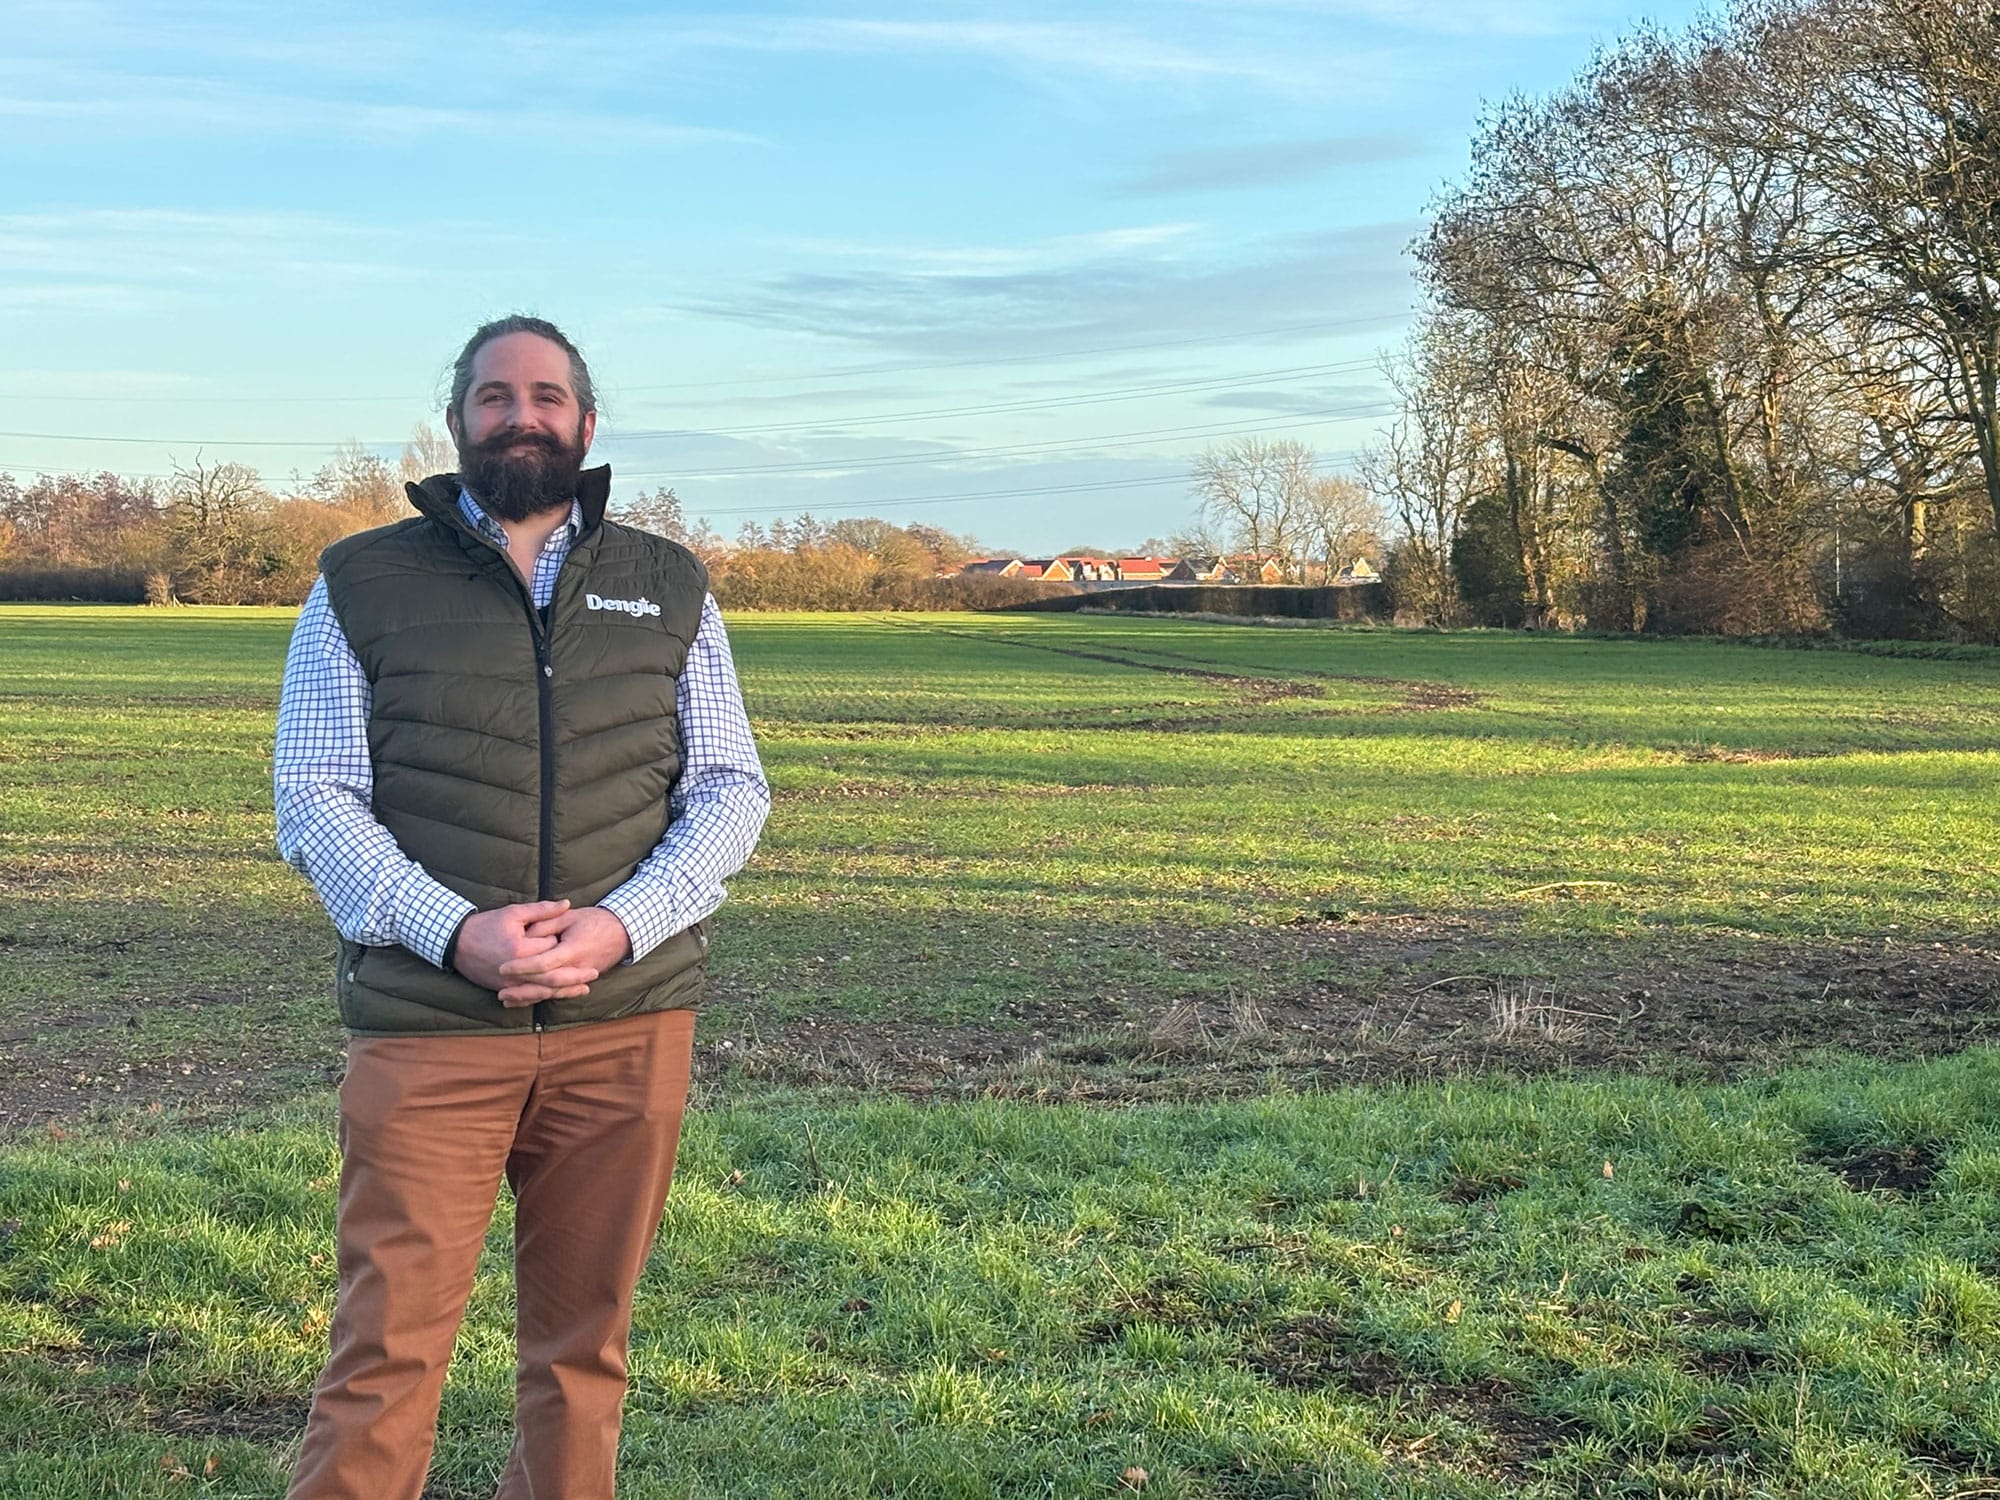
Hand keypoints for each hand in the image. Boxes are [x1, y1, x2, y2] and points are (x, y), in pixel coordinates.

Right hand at [452, 900, 594, 1005]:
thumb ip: (542, 910)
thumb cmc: (485, 925)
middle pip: (553, 978)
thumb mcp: (513, 913)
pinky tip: (556, 996)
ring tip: (583, 988)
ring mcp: (510, 985)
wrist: (456, 943)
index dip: (563, 943)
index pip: (551, 950)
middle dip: (575, 977)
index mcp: (521, 950)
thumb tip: (567, 904)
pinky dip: (545, 997)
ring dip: (564, 991)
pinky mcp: (504, 990)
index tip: (575, 938)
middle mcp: (517, 972)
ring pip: (543, 992)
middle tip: (594, 974)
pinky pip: (528, 997)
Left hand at [495, 905, 632, 1008]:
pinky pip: (558, 993)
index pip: (544, 962)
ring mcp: (578, 977)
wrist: (622, 932)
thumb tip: (526, 933)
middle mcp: (576, 968)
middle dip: (522, 988)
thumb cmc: (595, 921)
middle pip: (546, 984)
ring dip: (528, 997)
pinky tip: (522, 1001)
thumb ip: (547, 922)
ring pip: (551, 993)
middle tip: (500, 990)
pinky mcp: (578, 981)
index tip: (503, 967)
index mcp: (572, 950)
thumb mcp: (570, 916)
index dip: (522, 966)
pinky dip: (539, 998)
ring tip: (506, 999)